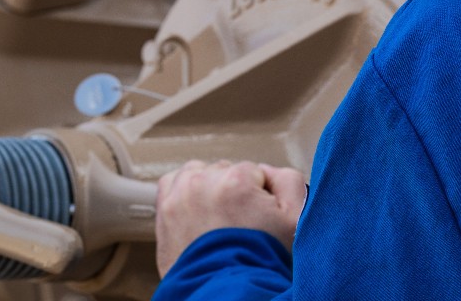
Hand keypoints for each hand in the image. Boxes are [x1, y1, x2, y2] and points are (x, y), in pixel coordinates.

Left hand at [155, 160, 307, 276]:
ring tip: (218, 216)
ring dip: (210, 187)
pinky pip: (174, 182)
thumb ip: (289, 180)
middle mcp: (204, 181)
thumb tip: (268, 171)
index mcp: (236, 180)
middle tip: (240, 222)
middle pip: (228, 171)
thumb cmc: (260, 259)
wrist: (225, 291)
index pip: (255, 171)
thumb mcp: (295, 219)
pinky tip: (198, 210)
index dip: (262, 195)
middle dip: (235, 191)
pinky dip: (185, 190)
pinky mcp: (164, 209)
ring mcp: (179, 195)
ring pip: (201, 173)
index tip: (259, 218)